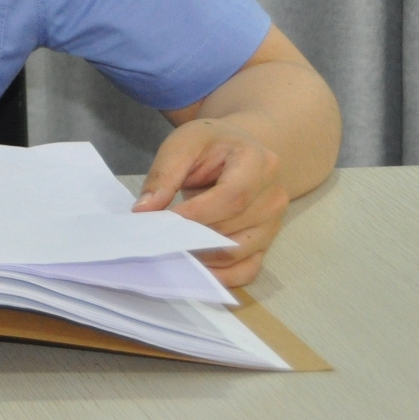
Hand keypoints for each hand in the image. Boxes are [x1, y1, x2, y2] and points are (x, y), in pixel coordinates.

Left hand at [133, 117, 289, 287]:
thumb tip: (144, 211)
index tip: (163, 222)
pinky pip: (248, 269)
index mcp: (258, 163)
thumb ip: (164, 174)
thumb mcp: (184, 143)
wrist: (238, 149)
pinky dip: (222, 276)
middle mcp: (274, 196)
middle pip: (232, 229)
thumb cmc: (211, 143)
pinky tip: (195, 270)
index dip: (197, 215)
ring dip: (202, 258)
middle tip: (157, 242)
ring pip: (237, 254)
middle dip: (192, 238)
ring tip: (170, 253)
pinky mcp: (266, 242)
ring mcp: (273, 223)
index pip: (231, 197)